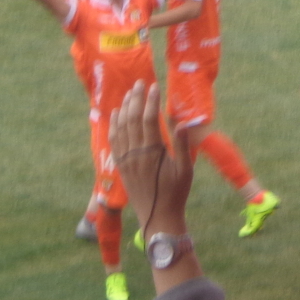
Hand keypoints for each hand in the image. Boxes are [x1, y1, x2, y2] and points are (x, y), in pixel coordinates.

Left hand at [110, 81, 193, 238]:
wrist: (158, 216)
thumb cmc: (176, 193)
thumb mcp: (185, 170)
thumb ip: (182, 146)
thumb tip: (182, 123)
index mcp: (153, 153)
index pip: (149, 120)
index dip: (151, 101)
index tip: (154, 86)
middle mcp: (136, 154)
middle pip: (132, 119)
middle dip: (135, 99)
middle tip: (140, 83)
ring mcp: (126, 160)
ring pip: (121, 128)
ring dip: (125, 108)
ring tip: (130, 93)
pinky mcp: (120, 166)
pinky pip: (114, 141)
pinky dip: (114, 125)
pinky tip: (117, 114)